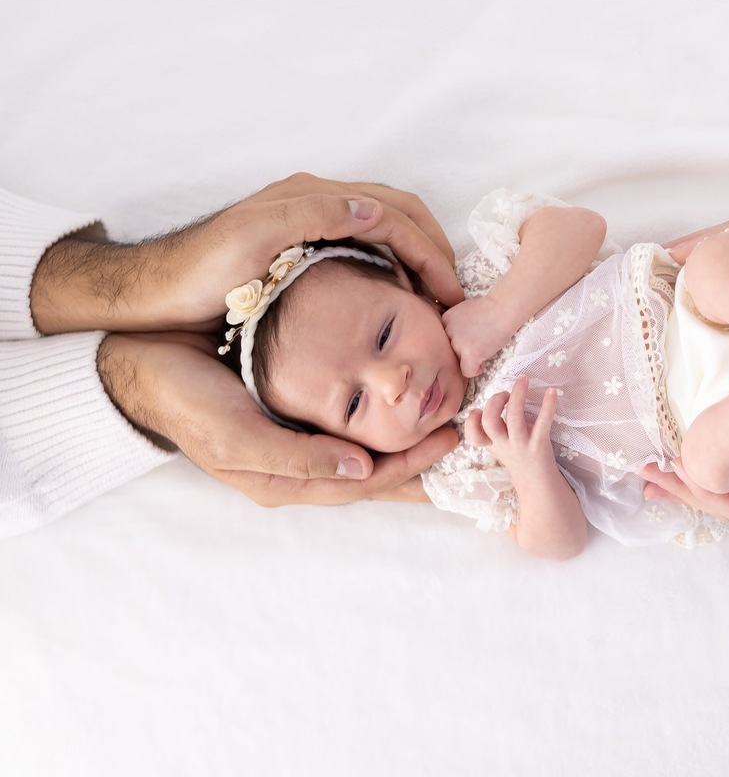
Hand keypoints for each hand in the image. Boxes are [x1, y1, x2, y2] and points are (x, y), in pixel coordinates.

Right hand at [98, 332, 457, 504]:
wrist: (143, 366)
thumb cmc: (187, 401)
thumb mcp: (237, 435)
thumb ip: (298, 457)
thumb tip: (362, 470)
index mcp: (286, 480)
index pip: (367, 482)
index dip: (411, 466)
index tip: (451, 441)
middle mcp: (297, 466)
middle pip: (374, 472)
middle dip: (419, 462)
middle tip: (465, 440)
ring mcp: (295, 441)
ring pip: (365, 450)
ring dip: (404, 441)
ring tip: (444, 422)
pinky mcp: (291, 415)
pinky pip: (348, 424)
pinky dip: (378, 418)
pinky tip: (398, 402)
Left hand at [155, 172, 464, 329]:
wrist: (152, 296)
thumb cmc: (197, 275)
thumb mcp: (251, 241)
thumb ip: (311, 216)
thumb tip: (374, 210)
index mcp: (310, 197)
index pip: (393, 214)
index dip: (429, 253)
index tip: (451, 296)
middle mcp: (316, 202)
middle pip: (400, 214)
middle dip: (435, 252)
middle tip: (456, 297)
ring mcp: (312, 223)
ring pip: (389, 229)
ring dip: (420, 258)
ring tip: (437, 300)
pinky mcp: (306, 246)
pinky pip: (369, 247)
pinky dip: (396, 268)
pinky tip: (399, 299)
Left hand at [441, 295, 516, 376]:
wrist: (504, 308)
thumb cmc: (489, 309)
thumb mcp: (463, 312)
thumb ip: (455, 327)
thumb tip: (455, 343)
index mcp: (444, 321)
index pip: (445, 342)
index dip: (459, 343)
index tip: (472, 338)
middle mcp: (446, 332)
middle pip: (450, 354)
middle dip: (463, 352)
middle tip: (479, 345)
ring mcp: (457, 343)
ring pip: (457, 363)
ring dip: (469, 360)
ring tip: (483, 350)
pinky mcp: (469, 353)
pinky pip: (467, 372)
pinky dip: (476, 370)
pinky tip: (483, 361)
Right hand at [463, 376, 557, 478]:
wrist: (537, 483)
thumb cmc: (517, 457)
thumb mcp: (498, 445)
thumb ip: (490, 428)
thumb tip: (487, 404)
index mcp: (493, 443)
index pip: (473, 435)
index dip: (472, 421)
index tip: (479, 411)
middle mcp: (504, 444)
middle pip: (490, 422)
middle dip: (494, 401)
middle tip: (505, 394)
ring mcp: (522, 444)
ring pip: (514, 418)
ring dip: (517, 395)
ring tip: (523, 379)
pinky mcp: (540, 444)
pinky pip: (543, 423)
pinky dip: (548, 406)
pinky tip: (552, 391)